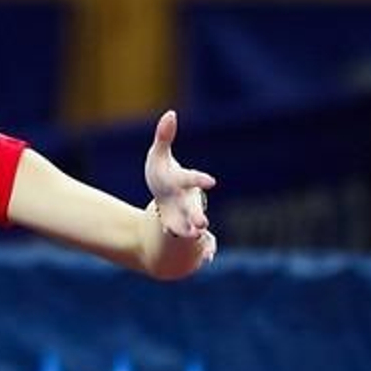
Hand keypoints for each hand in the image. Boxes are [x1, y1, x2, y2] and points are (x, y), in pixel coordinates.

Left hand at [144, 110, 216, 238]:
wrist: (166, 197)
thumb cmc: (162, 174)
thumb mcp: (158, 156)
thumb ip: (164, 137)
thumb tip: (170, 113)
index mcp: (181, 181)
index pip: (189, 179)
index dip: (199, 179)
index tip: (212, 182)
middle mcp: (186, 200)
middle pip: (192, 209)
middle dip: (196, 216)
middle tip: (201, 224)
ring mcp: (183, 217)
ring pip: (189, 227)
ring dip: (192, 234)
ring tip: (195, 240)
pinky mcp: (179, 229)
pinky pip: (189, 239)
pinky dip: (200, 248)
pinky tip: (208, 256)